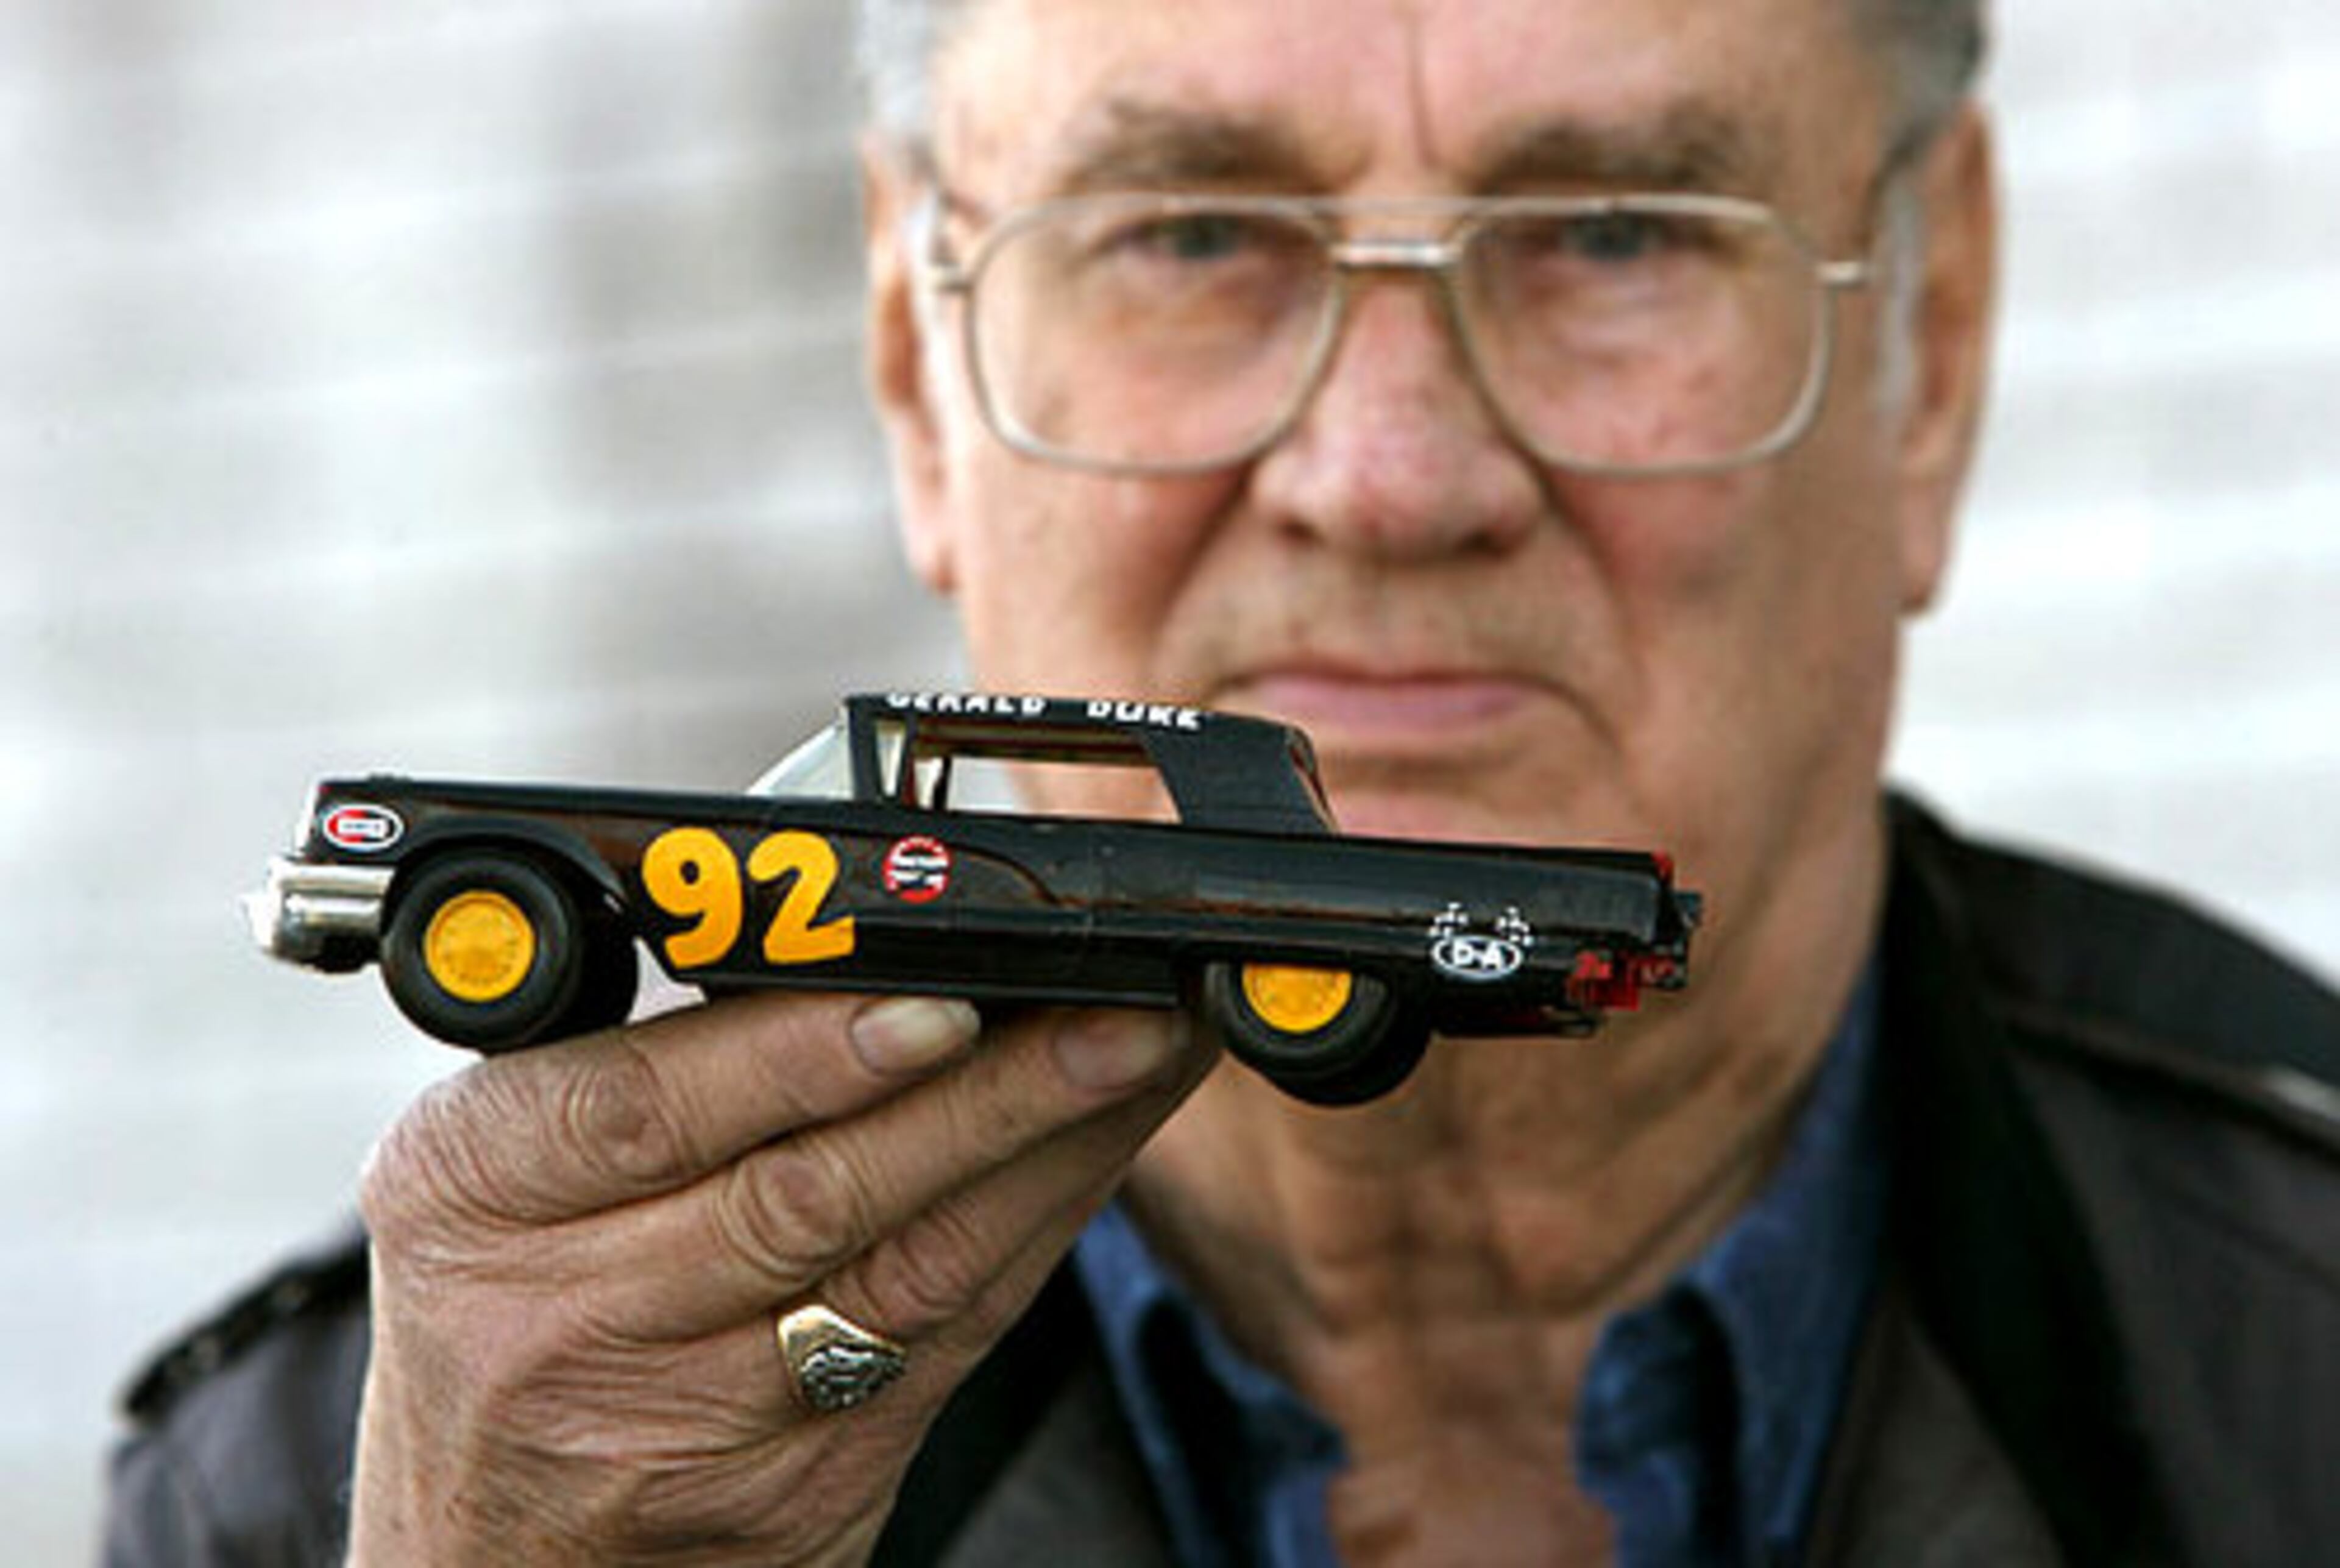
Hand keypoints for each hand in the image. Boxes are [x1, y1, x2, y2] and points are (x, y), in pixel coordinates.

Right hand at [348, 989, 1206, 1564]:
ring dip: (1048, 1156)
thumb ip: (645, 1073)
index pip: (651, 1107)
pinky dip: (1037, 1238)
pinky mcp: (798, 1489)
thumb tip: (858, 956)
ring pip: (905, 1274)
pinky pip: (946, 1346)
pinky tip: (1102, 1155)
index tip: (938, 1001)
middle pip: (809, 1193)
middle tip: (1113, 1011)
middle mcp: (572, 1314)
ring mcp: (691, 1419)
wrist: (490, 1547)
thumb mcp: (499, 1173)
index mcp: (477, 1192)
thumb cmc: (503, 1310)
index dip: (805, 1053)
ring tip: (1146, 1057)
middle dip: (988, 1095)